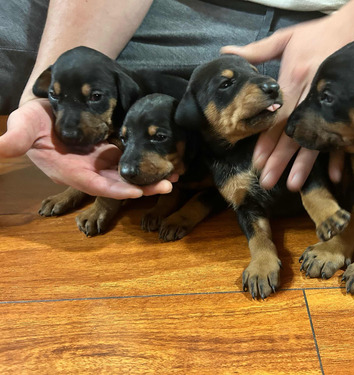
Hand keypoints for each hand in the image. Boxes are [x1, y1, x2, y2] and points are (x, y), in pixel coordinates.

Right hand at [0, 99, 175, 198]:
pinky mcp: (111, 149)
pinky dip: (147, 161)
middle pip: (118, 183)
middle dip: (142, 186)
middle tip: (169, 185)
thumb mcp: (23, 124)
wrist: (48, 106)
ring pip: (129, 172)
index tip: (134, 193)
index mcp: (70, 170)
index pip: (93, 184)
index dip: (113, 189)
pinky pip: (131, 158)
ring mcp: (101, 160)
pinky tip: (168, 160)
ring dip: (151, 176)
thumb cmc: (34, 118)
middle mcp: (89, 169)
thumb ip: (15, 137)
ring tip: (176, 175)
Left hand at [222, 15, 349, 190]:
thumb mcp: (286, 38)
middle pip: (292, 132)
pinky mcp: (347, 107)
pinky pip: (342, 134)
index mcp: (295, 77)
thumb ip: (257, 50)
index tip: (256, 161)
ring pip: (315, 138)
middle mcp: (312, 93)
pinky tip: (332, 175)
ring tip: (293, 185)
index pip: (276, 115)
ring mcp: (331, 103)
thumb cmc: (319, 34)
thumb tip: (226, 51)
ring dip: (304, 164)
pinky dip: (338, 155)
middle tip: (267, 181)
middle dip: (279, 159)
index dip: (265, 139)